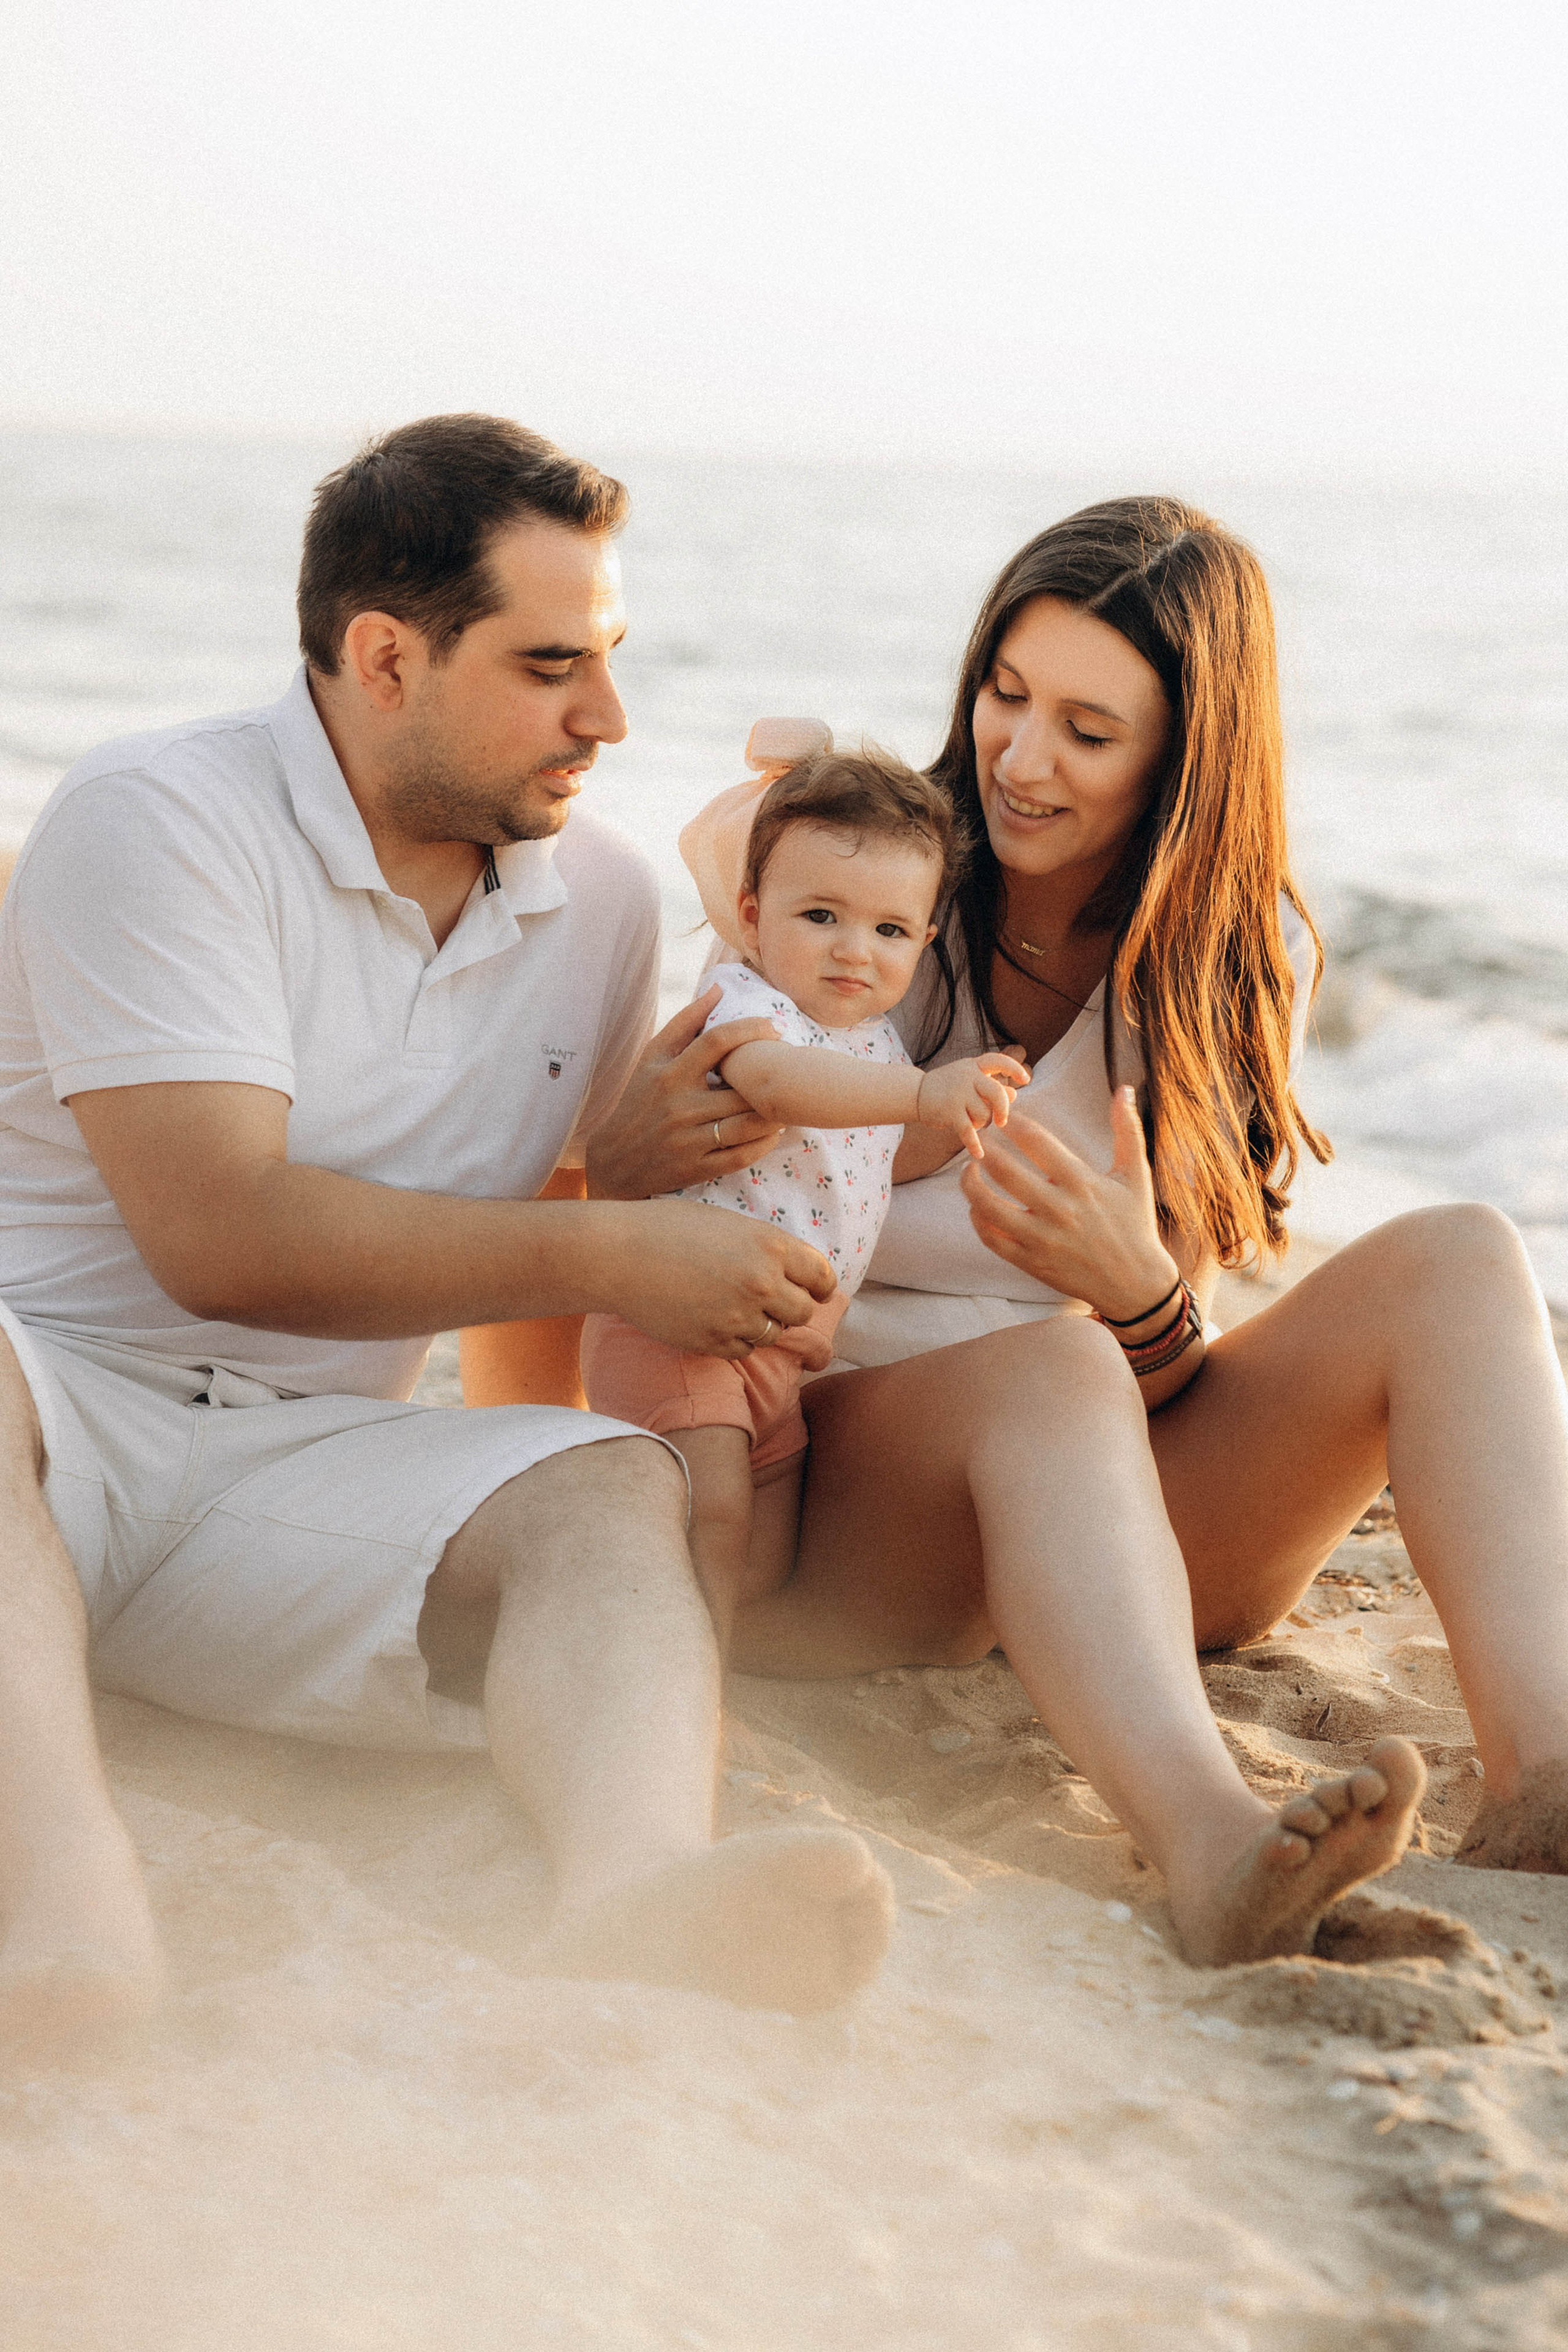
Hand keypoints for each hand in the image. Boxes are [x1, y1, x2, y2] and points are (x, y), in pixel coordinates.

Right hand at [586, 987, 784, 1198]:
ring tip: (786, 1102)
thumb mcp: (652, 1058)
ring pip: (747, 1125)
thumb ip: (686, 1023)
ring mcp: (689, 1140)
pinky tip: (773, 1132)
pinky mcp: (697, 1168)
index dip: (751, 1030)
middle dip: (770, 1078)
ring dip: (774, 1114)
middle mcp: (680, 1107)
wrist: (615, 1160)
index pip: (717, 1042)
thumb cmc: (639, 1101)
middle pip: (740, 1088)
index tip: (774, 1029)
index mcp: (670, 1074)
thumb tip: (718, 988)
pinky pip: (741, 1156)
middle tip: (790, 1070)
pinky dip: (764, 1144)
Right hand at [599, 1200, 836, 1357]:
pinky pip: (742, 1350)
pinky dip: (733, 1339)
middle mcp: (762, 1281)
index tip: (813, 1290)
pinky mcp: (713, 1342)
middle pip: (804, 1312)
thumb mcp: (728, 1224)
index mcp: (770, 1245)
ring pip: (774, 1334)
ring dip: (761, 1325)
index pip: (822, 1276)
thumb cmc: (668, 1229)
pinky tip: (711, 1319)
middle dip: (791, 1308)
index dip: (820, 1286)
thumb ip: (765, 1248)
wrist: (618, 1254)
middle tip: (768, 1301)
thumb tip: (795, 1273)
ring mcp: (738, 1315)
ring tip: (731, 1306)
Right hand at [915, 1052, 1029, 1160]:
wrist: (914, 1092)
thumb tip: (1014, 1093)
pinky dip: (974, 1145)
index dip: (1014, 1069)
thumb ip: (990, 1085)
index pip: (998, 1061)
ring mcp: (958, 1093)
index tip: (1026, 1080)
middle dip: (1003, 1109)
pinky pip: (968, 1131)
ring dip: (980, 1123)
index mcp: (974, 1066)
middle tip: (1002, 1121)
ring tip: (969, 1121)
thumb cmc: (947, 1087)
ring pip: (984, 1115)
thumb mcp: (969, 1080)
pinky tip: (979, 1154)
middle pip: (997, 1093)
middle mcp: (967, 1076)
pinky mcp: (950, 1111)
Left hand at [959, 1086, 1176, 1314]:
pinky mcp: (1031, 1262)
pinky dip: (978, 1219)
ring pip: (989, 1207)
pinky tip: (977, 1205)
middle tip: (976, 1137)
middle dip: (984, 1148)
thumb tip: (1125, 1089)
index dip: (1015, 1124)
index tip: (1004, 1116)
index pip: (1037, 1143)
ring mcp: (1042, 1239)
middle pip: (1004, 1171)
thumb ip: (1127, 1130)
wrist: (1136, 1284)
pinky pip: (992, 1239)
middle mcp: (1059, 1210)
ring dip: (970, 1184)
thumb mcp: (1136, 1175)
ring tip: (968, 1169)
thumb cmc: (1135, 1224)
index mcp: (1083, 1183)